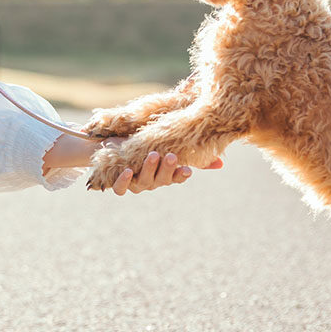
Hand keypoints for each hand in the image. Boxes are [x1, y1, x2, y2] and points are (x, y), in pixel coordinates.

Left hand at [89, 138, 222, 194]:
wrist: (109, 147)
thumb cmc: (141, 145)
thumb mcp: (163, 144)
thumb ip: (187, 149)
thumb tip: (221, 164)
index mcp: (165, 173)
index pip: (177, 177)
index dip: (181, 175)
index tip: (187, 170)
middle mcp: (152, 181)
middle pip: (162, 179)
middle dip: (167, 168)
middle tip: (171, 156)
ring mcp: (135, 183)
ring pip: (143, 182)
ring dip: (149, 169)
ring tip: (153, 155)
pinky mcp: (118, 183)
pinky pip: (121, 187)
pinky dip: (124, 181)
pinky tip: (129, 171)